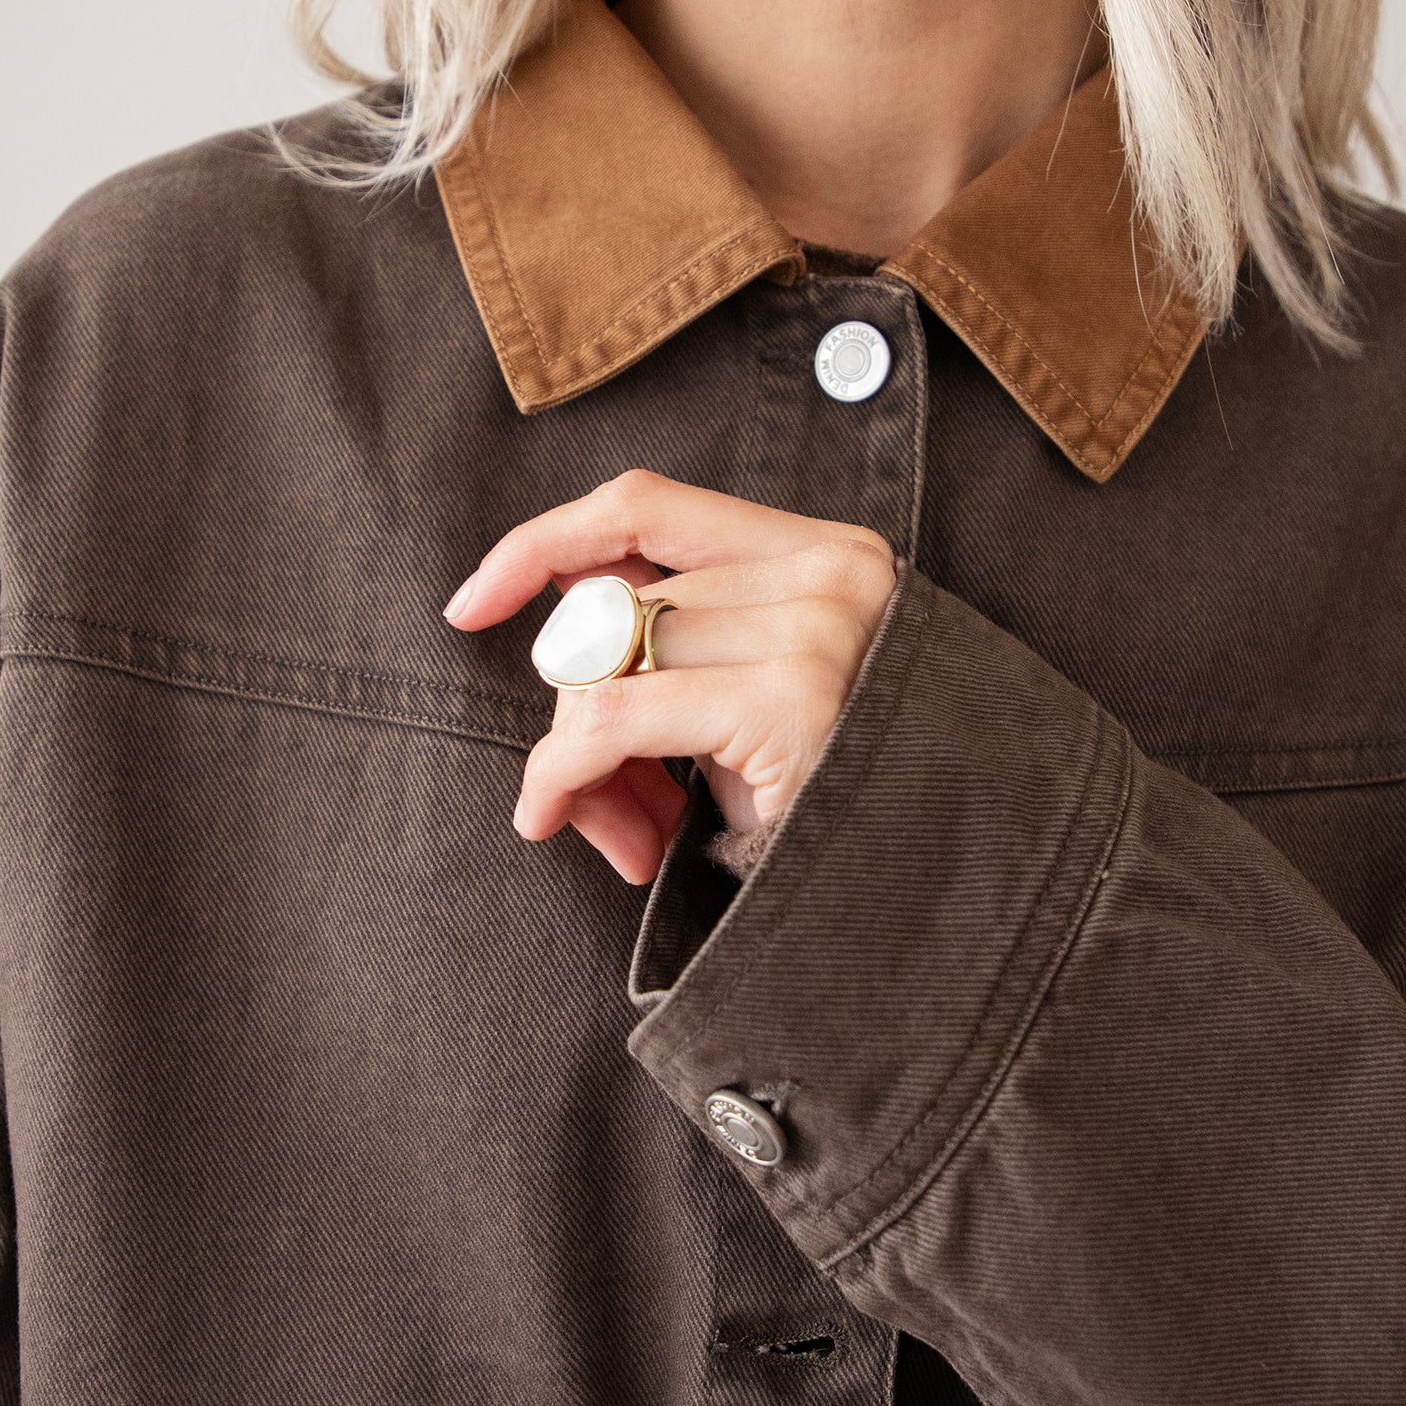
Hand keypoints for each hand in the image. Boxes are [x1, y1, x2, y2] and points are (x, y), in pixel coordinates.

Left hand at [444, 470, 897, 884]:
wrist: (936, 899)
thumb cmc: (841, 811)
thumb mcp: (759, 702)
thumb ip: (673, 644)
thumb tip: (553, 609)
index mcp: (828, 554)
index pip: (648, 506)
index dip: (544, 540)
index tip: (470, 604)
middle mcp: (830, 574)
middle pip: (616, 607)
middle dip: (573, 705)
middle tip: (584, 801)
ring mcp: (816, 631)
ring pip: (605, 663)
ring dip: (574, 757)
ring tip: (617, 831)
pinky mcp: (792, 700)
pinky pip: (609, 720)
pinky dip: (560, 773)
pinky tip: (554, 817)